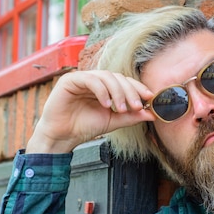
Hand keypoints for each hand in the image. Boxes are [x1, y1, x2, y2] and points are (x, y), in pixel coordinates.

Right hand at [26, 70, 155, 152]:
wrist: (62, 137)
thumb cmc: (84, 127)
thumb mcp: (112, 121)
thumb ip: (130, 116)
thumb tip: (151, 113)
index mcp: (105, 87)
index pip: (124, 82)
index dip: (138, 88)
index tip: (149, 98)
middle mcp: (94, 80)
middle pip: (117, 77)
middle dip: (130, 91)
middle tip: (136, 106)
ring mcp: (82, 78)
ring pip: (106, 76)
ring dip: (117, 92)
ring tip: (121, 108)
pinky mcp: (70, 80)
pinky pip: (90, 79)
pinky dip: (101, 91)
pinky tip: (106, 104)